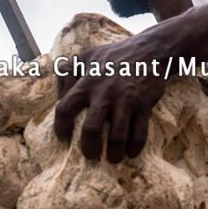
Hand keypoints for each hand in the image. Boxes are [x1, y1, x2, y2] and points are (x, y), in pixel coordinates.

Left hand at [53, 33, 170, 161]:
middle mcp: (104, 93)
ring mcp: (125, 100)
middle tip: (91, 155)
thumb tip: (58, 94)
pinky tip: (131, 152)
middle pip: (91, 129)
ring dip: (114, 153)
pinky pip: (139, 133)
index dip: (61, 126)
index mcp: (87, 82)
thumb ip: (69, 72)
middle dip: (89, 148)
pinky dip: (134, 147)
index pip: (65, 108)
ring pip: (117, 136)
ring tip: (113, 158)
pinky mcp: (144, 105)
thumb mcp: (86, 56)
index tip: (63, 137)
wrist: (150, 50)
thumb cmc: (114, 56)